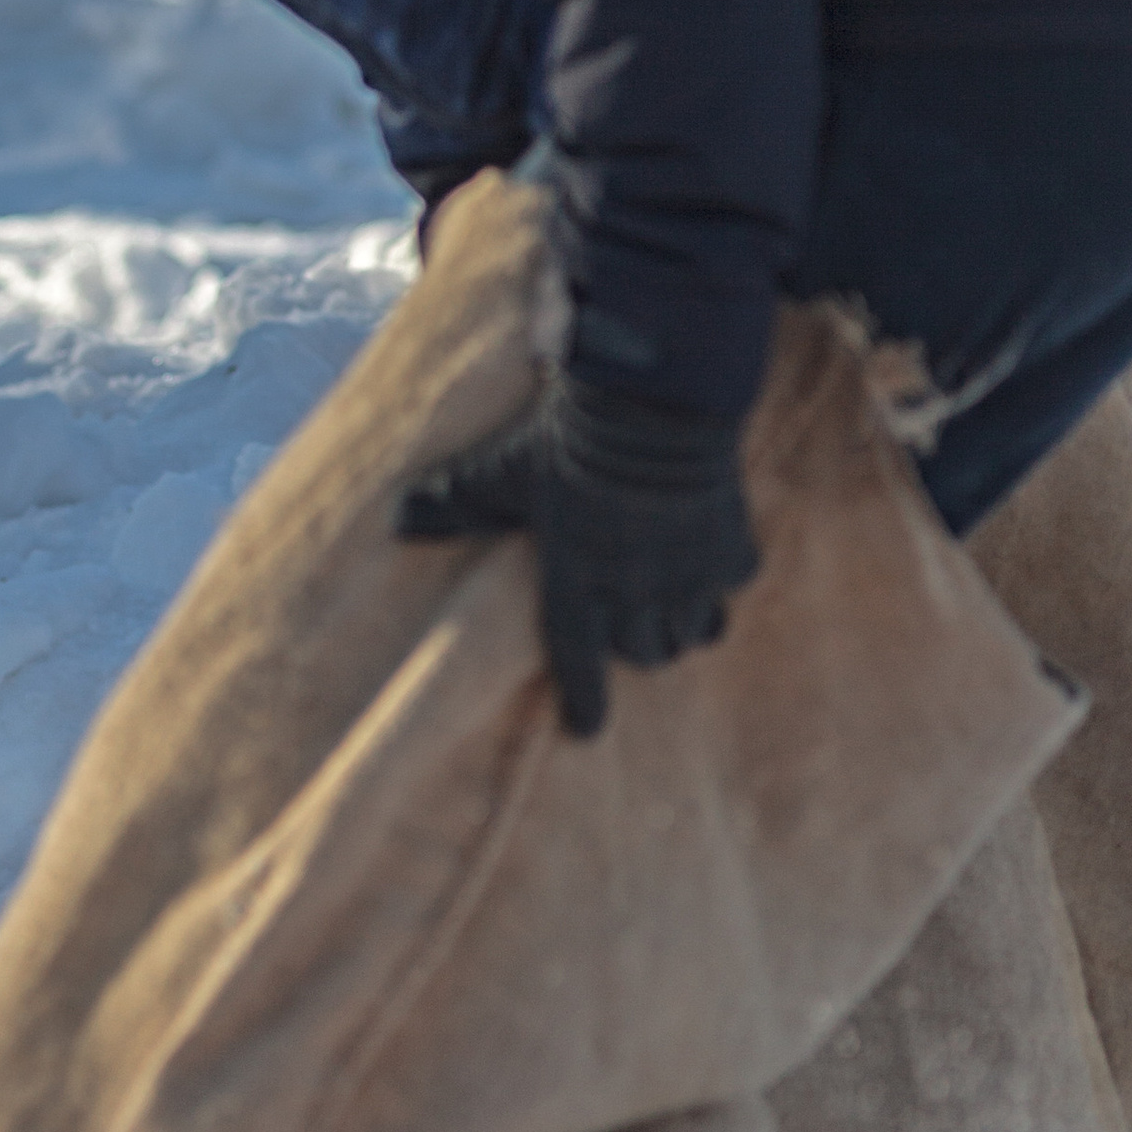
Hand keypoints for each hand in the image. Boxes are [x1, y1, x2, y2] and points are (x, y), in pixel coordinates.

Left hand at [396, 374, 758, 738]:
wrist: (653, 402)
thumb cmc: (569, 441)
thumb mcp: (505, 472)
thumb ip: (459, 504)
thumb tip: (400, 519)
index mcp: (576, 582)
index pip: (577, 661)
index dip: (583, 700)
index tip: (586, 728)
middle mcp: (634, 592)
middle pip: (645, 655)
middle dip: (636, 648)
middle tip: (629, 627)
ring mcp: (687, 575)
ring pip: (693, 632)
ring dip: (680, 625)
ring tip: (670, 602)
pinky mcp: (729, 549)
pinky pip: (731, 585)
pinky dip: (720, 577)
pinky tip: (710, 554)